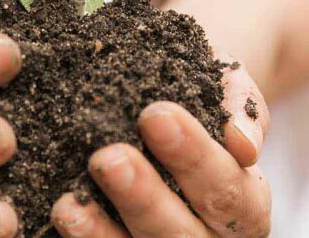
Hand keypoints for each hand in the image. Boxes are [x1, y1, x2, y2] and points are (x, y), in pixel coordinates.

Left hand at [50, 65, 270, 236]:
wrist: (166, 102)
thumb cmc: (201, 92)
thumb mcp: (225, 85)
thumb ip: (239, 105)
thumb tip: (242, 142)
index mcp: (246, 204)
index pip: (227, 188)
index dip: (194, 155)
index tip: (155, 114)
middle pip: (182, 234)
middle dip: (143, 197)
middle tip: (108, 158)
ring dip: (102, 232)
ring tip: (70, 205)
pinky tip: (63, 212)